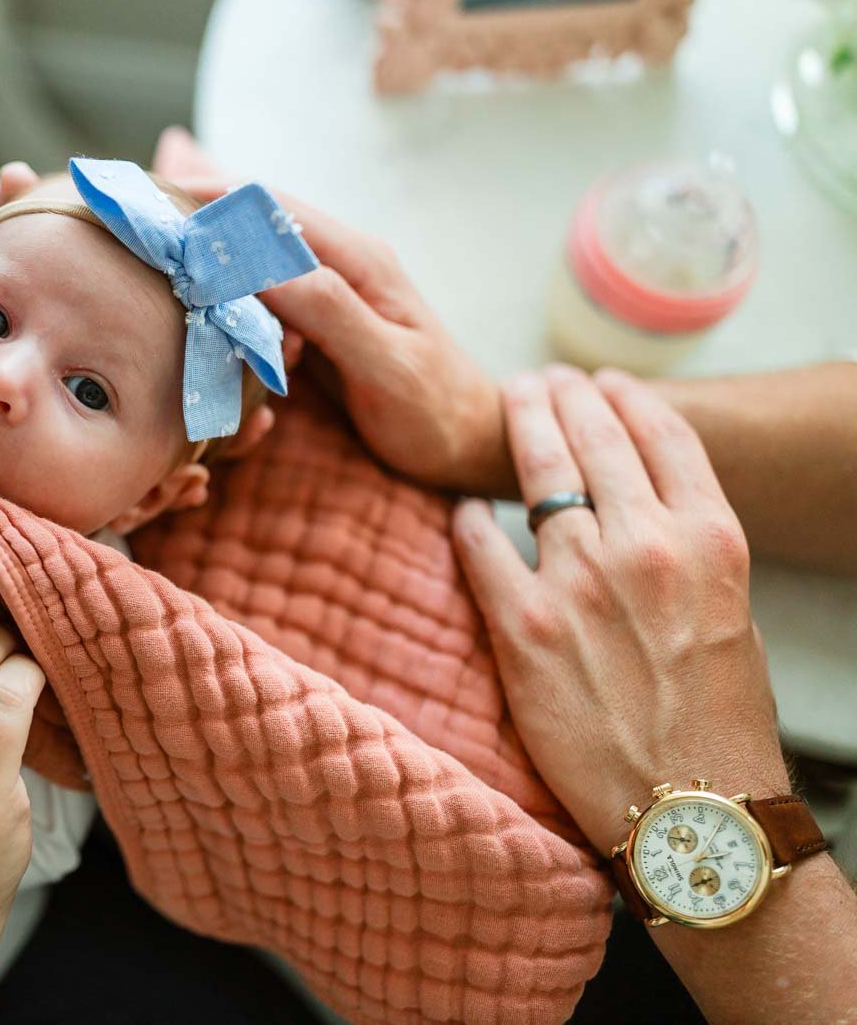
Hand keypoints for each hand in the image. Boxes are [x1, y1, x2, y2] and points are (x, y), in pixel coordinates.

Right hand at [152, 128, 507, 493]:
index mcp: (357, 261)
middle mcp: (339, 264)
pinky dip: (221, 293)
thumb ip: (331, 313)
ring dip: (204, 254)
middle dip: (194, 216)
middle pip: (252, 220)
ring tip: (146, 257)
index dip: (208, 199)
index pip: (269, 209)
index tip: (150, 205)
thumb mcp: (388, 365)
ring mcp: (326, 291)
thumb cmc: (435, 411)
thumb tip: (265, 270)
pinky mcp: (315, 321)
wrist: (470, 443)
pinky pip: (258, 294)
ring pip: (250, 255)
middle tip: (130, 225)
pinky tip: (191, 302)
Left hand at [451, 365, 785, 850]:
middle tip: (540, 381)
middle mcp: (646, 546)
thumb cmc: (717, 722)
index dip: (626, 398)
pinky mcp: (521, 625)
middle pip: (595, 438)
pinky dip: (466, 519)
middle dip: (563, 397)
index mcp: (711, 540)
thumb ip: (688, 554)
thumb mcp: (731, 616)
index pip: (664, 436)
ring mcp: (579, 581)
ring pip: (537, 472)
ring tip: (509, 405)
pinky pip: (479, 543)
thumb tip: (643, 511)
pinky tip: (459, 508)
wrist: (688, 811)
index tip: (602, 383)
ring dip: (520, 428)